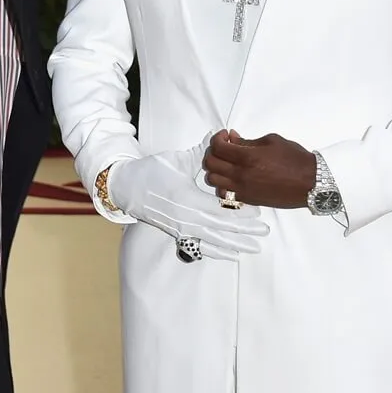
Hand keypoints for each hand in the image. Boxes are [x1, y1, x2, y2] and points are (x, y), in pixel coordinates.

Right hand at [107, 133, 269, 259]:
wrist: (127, 188)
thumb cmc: (151, 172)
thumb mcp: (177, 160)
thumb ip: (201, 153)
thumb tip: (220, 135)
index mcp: (189, 200)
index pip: (222, 209)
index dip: (241, 213)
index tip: (258, 212)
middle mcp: (187, 219)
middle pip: (222, 228)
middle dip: (245, 231)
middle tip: (264, 232)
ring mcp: (182, 229)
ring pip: (214, 241)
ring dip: (235, 245)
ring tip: (254, 248)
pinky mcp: (177, 235)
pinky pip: (201, 248)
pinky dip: (217, 253)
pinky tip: (231, 256)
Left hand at [204, 131, 317, 208]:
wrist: (310, 182)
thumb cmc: (294, 158)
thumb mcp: (271, 141)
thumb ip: (248, 141)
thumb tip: (232, 138)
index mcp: (247, 157)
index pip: (218, 147)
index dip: (217, 138)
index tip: (226, 135)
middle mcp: (241, 175)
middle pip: (210, 164)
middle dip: (213, 152)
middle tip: (224, 147)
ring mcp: (243, 189)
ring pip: (212, 180)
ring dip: (216, 169)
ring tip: (227, 163)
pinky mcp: (247, 199)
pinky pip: (224, 193)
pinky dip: (222, 184)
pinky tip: (232, 177)